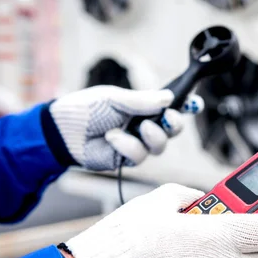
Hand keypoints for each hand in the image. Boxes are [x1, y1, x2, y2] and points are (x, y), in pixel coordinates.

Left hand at [48, 86, 202, 170]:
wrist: (61, 131)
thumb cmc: (85, 109)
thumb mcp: (114, 98)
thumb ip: (142, 100)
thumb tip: (170, 98)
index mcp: (142, 106)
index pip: (170, 106)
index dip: (187, 106)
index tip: (196, 103)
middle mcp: (143, 125)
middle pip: (172, 130)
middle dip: (174, 124)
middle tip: (167, 118)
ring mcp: (136, 143)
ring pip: (159, 146)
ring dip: (151, 136)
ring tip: (136, 128)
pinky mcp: (126, 159)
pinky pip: (139, 156)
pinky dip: (127, 146)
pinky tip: (112, 139)